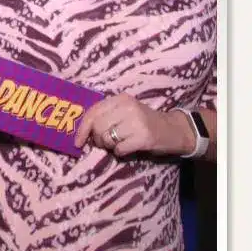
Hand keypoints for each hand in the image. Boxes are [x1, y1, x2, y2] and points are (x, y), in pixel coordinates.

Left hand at [74, 93, 192, 156]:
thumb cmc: (144, 121)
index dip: (82, 128)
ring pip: (107, 138)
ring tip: (120, 143)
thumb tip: (83, 132)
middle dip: (98, 139)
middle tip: (107, 142)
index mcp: (121, 98)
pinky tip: (129, 147)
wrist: (173, 129)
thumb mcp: (126, 111)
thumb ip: (107, 115)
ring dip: (110, 146)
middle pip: (98, 127)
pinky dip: (120, 152)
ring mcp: (137, 122)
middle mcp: (128, 107)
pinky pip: (119, 149)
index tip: (78, 142)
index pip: (93, 112)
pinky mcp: (144, 137)